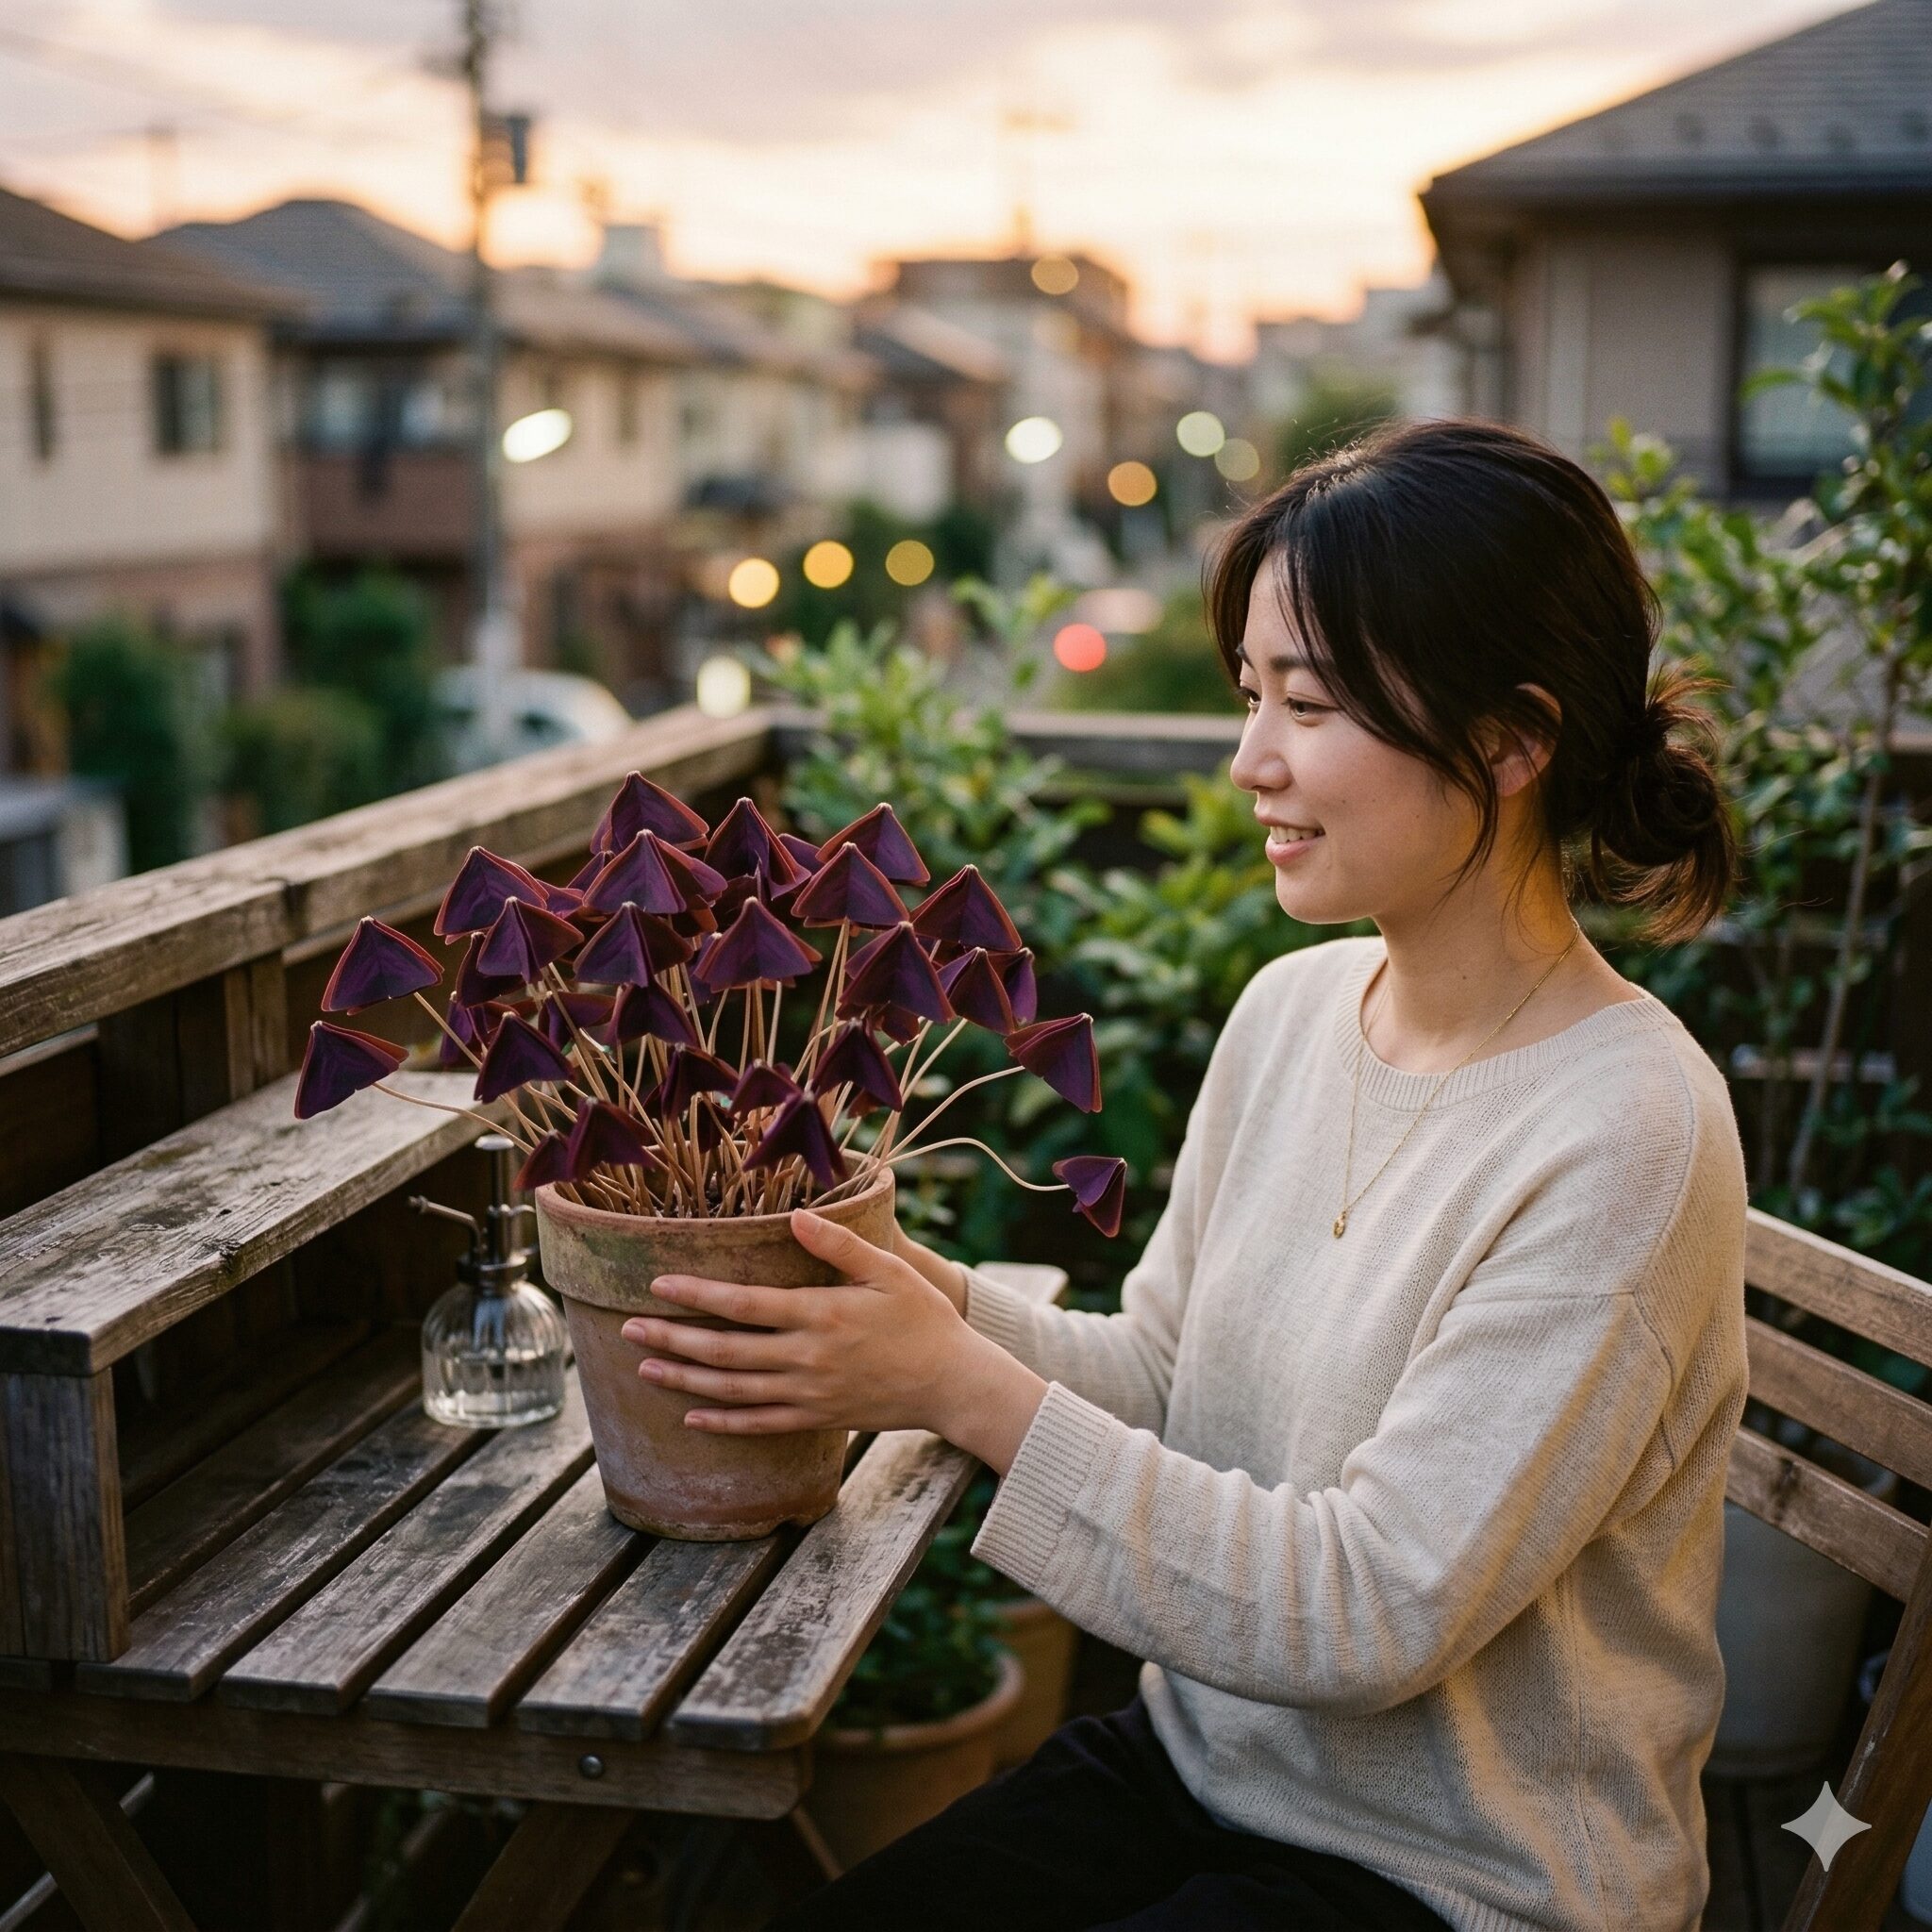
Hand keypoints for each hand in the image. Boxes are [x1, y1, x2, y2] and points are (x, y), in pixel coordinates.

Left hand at [623, 1209, 1045, 1469]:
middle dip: (672, 1338)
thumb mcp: (889, 1271)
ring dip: (686, 1378)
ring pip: (733, 1390)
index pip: (743, 1304)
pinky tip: (692, 1417)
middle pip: (725, 1350)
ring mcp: (808, 1394)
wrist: (952, 1383)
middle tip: (628, 1329)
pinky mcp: (816, 1418)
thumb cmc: (923, 1319)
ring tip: (645, 1367)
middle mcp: (805, 1358)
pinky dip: (723, 1422)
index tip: (657, 1284)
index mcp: (819, 1315)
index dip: (696, 1294)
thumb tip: (797, 1215)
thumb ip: (839, 1246)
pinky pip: (759, 1424)